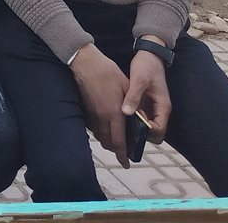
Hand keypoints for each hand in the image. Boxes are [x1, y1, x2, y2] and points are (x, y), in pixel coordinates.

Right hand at [70, 43, 130, 164]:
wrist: (85, 63)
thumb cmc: (108, 72)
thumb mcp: (127, 86)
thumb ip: (134, 105)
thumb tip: (141, 119)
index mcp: (114, 113)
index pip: (119, 141)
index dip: (122, 155)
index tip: (126, 163)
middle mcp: (102, 117)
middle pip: (107, 142)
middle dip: (115, 150)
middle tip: (123, 151)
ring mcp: (92, 113)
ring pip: (99, 136)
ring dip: (107, 141)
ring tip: (115, 139)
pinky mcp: (86, 109)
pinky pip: (93, 127)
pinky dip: (99, 131)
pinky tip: (104, 126)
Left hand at [122, 42, 171, 142]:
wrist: (149, 55)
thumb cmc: (147, 66)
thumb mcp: (139, 79)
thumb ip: (133, 96)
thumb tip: (127, 113)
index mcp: (163, 107)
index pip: (159, 131)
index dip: (147, 131)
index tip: (134, 121)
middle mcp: (159, 110)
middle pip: (154, 133)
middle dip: (141, 133)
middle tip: (125, 124)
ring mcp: (152, 108)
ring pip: (146, 126)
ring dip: (136, 127)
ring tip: (121, 121)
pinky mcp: (145, 104)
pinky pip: (141, 118)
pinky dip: (132, 119)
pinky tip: (120, 113)